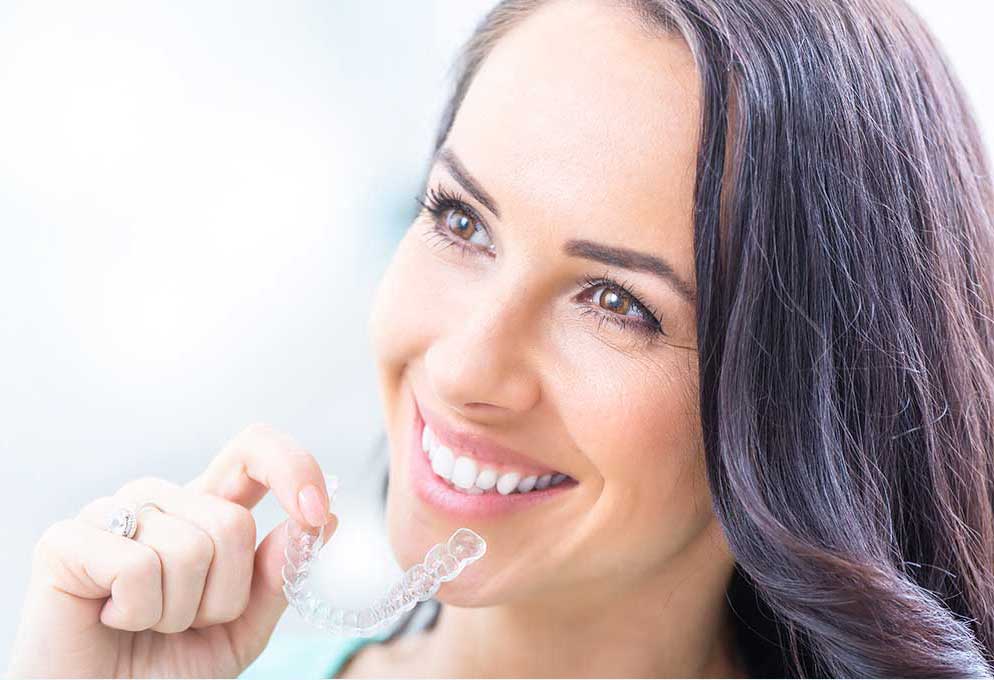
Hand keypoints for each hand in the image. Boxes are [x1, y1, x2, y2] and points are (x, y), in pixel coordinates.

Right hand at [7, 423, 337, 677]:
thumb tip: (325, 519)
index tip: (316, 513)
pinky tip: (112, 618)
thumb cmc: (166, 665)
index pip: (254, 451)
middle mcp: (161, 499)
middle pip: (233, 523)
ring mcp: (111, 512)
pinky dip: (137, 613)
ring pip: (191, 548)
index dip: (293, 468)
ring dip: (179, 611)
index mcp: (205, 509)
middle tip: (186, 623)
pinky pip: (138, 568)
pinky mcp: (67, 540)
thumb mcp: (241, 628)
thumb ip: (279, 576)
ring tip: (146, 623)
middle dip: (225, 596)